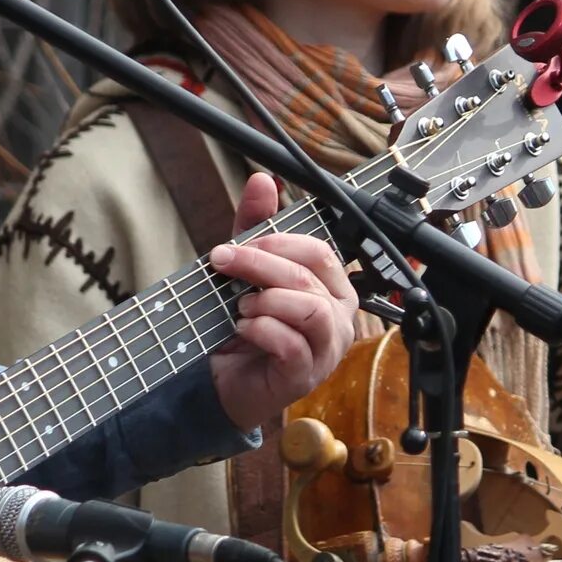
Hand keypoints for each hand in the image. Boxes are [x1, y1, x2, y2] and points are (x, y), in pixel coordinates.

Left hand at [206, 172, 360, 431]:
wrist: (224, 382)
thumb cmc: (245, 326)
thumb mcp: (246, 270)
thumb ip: (255, 227)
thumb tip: (263, 180)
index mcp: (332, 288)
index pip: (319, 251)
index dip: (276, 242)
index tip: (236, 244)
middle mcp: (339, 318)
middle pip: (309, 275)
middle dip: (260, 263)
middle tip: (222, 262)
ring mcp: (327, 349)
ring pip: (310, 309)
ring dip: (266, 300)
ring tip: (241, 306)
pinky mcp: (306, 375)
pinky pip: (292, 344)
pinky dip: (261, 330)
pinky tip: (242, 328)